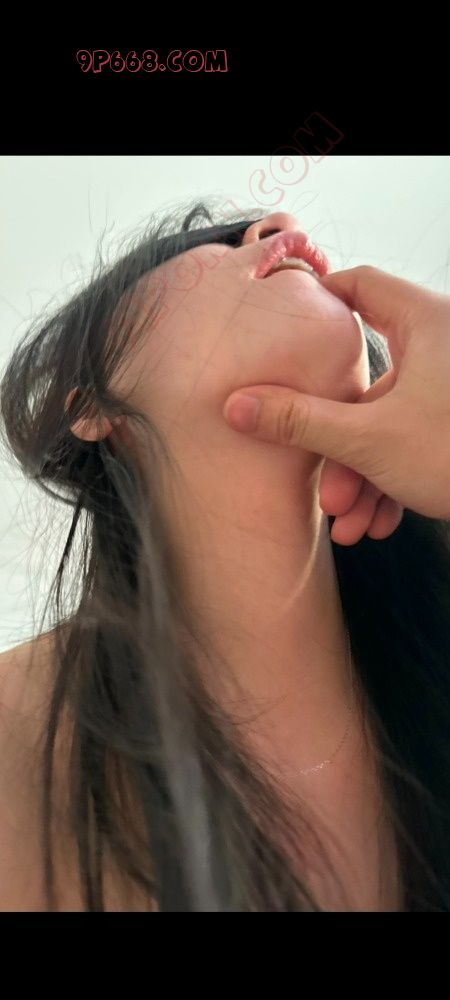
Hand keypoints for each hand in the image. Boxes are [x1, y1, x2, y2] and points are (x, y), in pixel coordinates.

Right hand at [223, 265, 449, 540]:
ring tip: (350, 523)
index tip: (282, 332)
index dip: (316, 303)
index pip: (358, 286)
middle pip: (365, 381)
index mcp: (424, 323)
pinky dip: (392, 481)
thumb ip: (298, 421)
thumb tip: (237, 406)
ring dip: (362, 476)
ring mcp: (449, 389)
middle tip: (322, 486)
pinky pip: (413, 442)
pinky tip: (378, 524)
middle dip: (338, 444)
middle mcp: (439, 348)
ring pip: (387, 422)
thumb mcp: (368, 439)